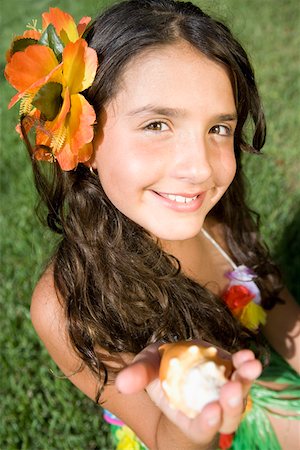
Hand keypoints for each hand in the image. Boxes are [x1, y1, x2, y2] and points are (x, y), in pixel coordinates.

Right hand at [115, 341, 261, 446]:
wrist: (175, 363)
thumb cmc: (159, 373)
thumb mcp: (147, 370)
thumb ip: (139, 376)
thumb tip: (122, 382)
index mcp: (189, 416)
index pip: (201, 427)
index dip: (207, 422)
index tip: (211, 412)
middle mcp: (212, 408)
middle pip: (229, 416)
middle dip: (232, 404)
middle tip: (232, 388)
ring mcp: (224, 390)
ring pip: (240, 395)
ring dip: (246, 381)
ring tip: (250, 365)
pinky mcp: (231, 371)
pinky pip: (241, 372)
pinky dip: (244, 364)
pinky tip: (247, 355)